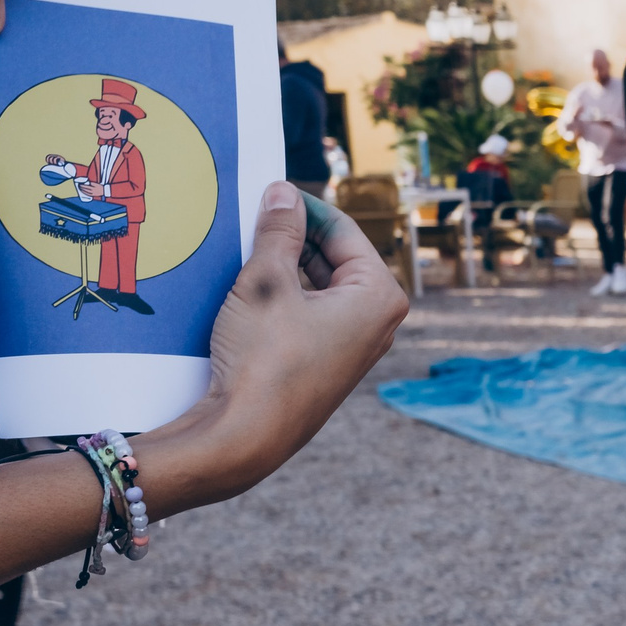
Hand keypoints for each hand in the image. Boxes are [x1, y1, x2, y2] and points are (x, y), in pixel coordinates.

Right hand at [135, 182, 407, 512]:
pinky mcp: (330, 363)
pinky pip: (311, 313)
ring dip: (284, 266)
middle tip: (250, 218)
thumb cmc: (264, 359)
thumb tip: (282, 194)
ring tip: (244, 250)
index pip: (342, 229)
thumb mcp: (266, 281)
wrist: (247, 435)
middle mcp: (379, 321)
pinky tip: (249, 287)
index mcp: (381, 295)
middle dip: (292, 237)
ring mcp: (356, 346)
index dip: (301, 206)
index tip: (267, 190)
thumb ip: (277, 232)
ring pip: (319, 285)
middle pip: (334, 257)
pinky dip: (284, 296)